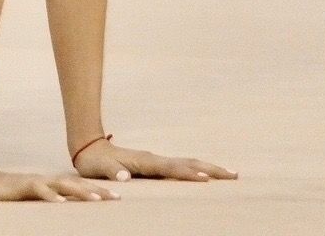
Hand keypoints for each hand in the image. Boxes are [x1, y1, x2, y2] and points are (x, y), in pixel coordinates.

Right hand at [0, 161, 118, 202]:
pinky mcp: (20, 187)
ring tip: (98, 200)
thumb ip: (42, 200)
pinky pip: (39, 191)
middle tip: (117, 197)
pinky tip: (62, 202)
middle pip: (76, 185)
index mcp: (47, 185)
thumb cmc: (0, 194)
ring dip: (81, 193)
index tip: (114, 196)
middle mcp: (44, 182)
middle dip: (97, 191)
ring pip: (62, 186)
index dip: (95, 191)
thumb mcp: (26, 200)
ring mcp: (33, 183)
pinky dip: (51, 196)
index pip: (76, 187)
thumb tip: (61, 206)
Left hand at [75, 138, 236, 183]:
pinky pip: (182, 167)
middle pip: (189, 162)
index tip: (205, 178)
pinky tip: (206, 176)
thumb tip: (125, 177)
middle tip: (234, 175)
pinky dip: (198, 170)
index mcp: (146, 162)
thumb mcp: (99, 169)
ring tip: (229, 174)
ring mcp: (157, 162)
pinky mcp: (156, 166)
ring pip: (189, 163)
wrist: (90, 147)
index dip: (188, 174)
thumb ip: (112, 171)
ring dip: (209, 168)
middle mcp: (155, 159)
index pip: (172, 169)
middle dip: (211, 169)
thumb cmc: (95, 162)